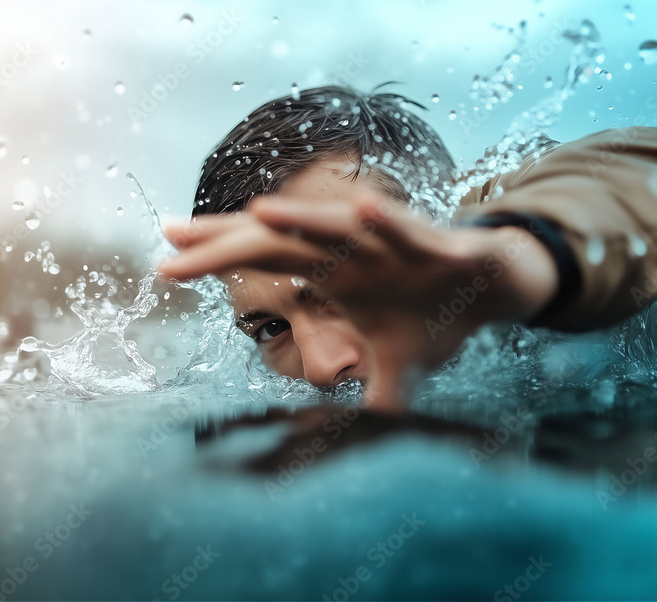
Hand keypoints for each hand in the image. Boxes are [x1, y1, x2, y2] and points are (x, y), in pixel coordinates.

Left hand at [158, 192, 557, 407]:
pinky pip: (406, 231)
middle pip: (280, 240)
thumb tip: (348, 444)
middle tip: (171, 235)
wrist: (492, 286)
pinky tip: (364, 211)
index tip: (164, 260)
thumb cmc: (434, 315)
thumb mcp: (397, 367)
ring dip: (302, 219)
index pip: (262, 259)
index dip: (215, 256)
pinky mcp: (432, 242)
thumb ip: (369, 397)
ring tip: (256, 211)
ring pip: (338, 229)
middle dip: (228, 239)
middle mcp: (349, 250)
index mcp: (332, 272)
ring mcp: (387, 243)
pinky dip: (388, 224)